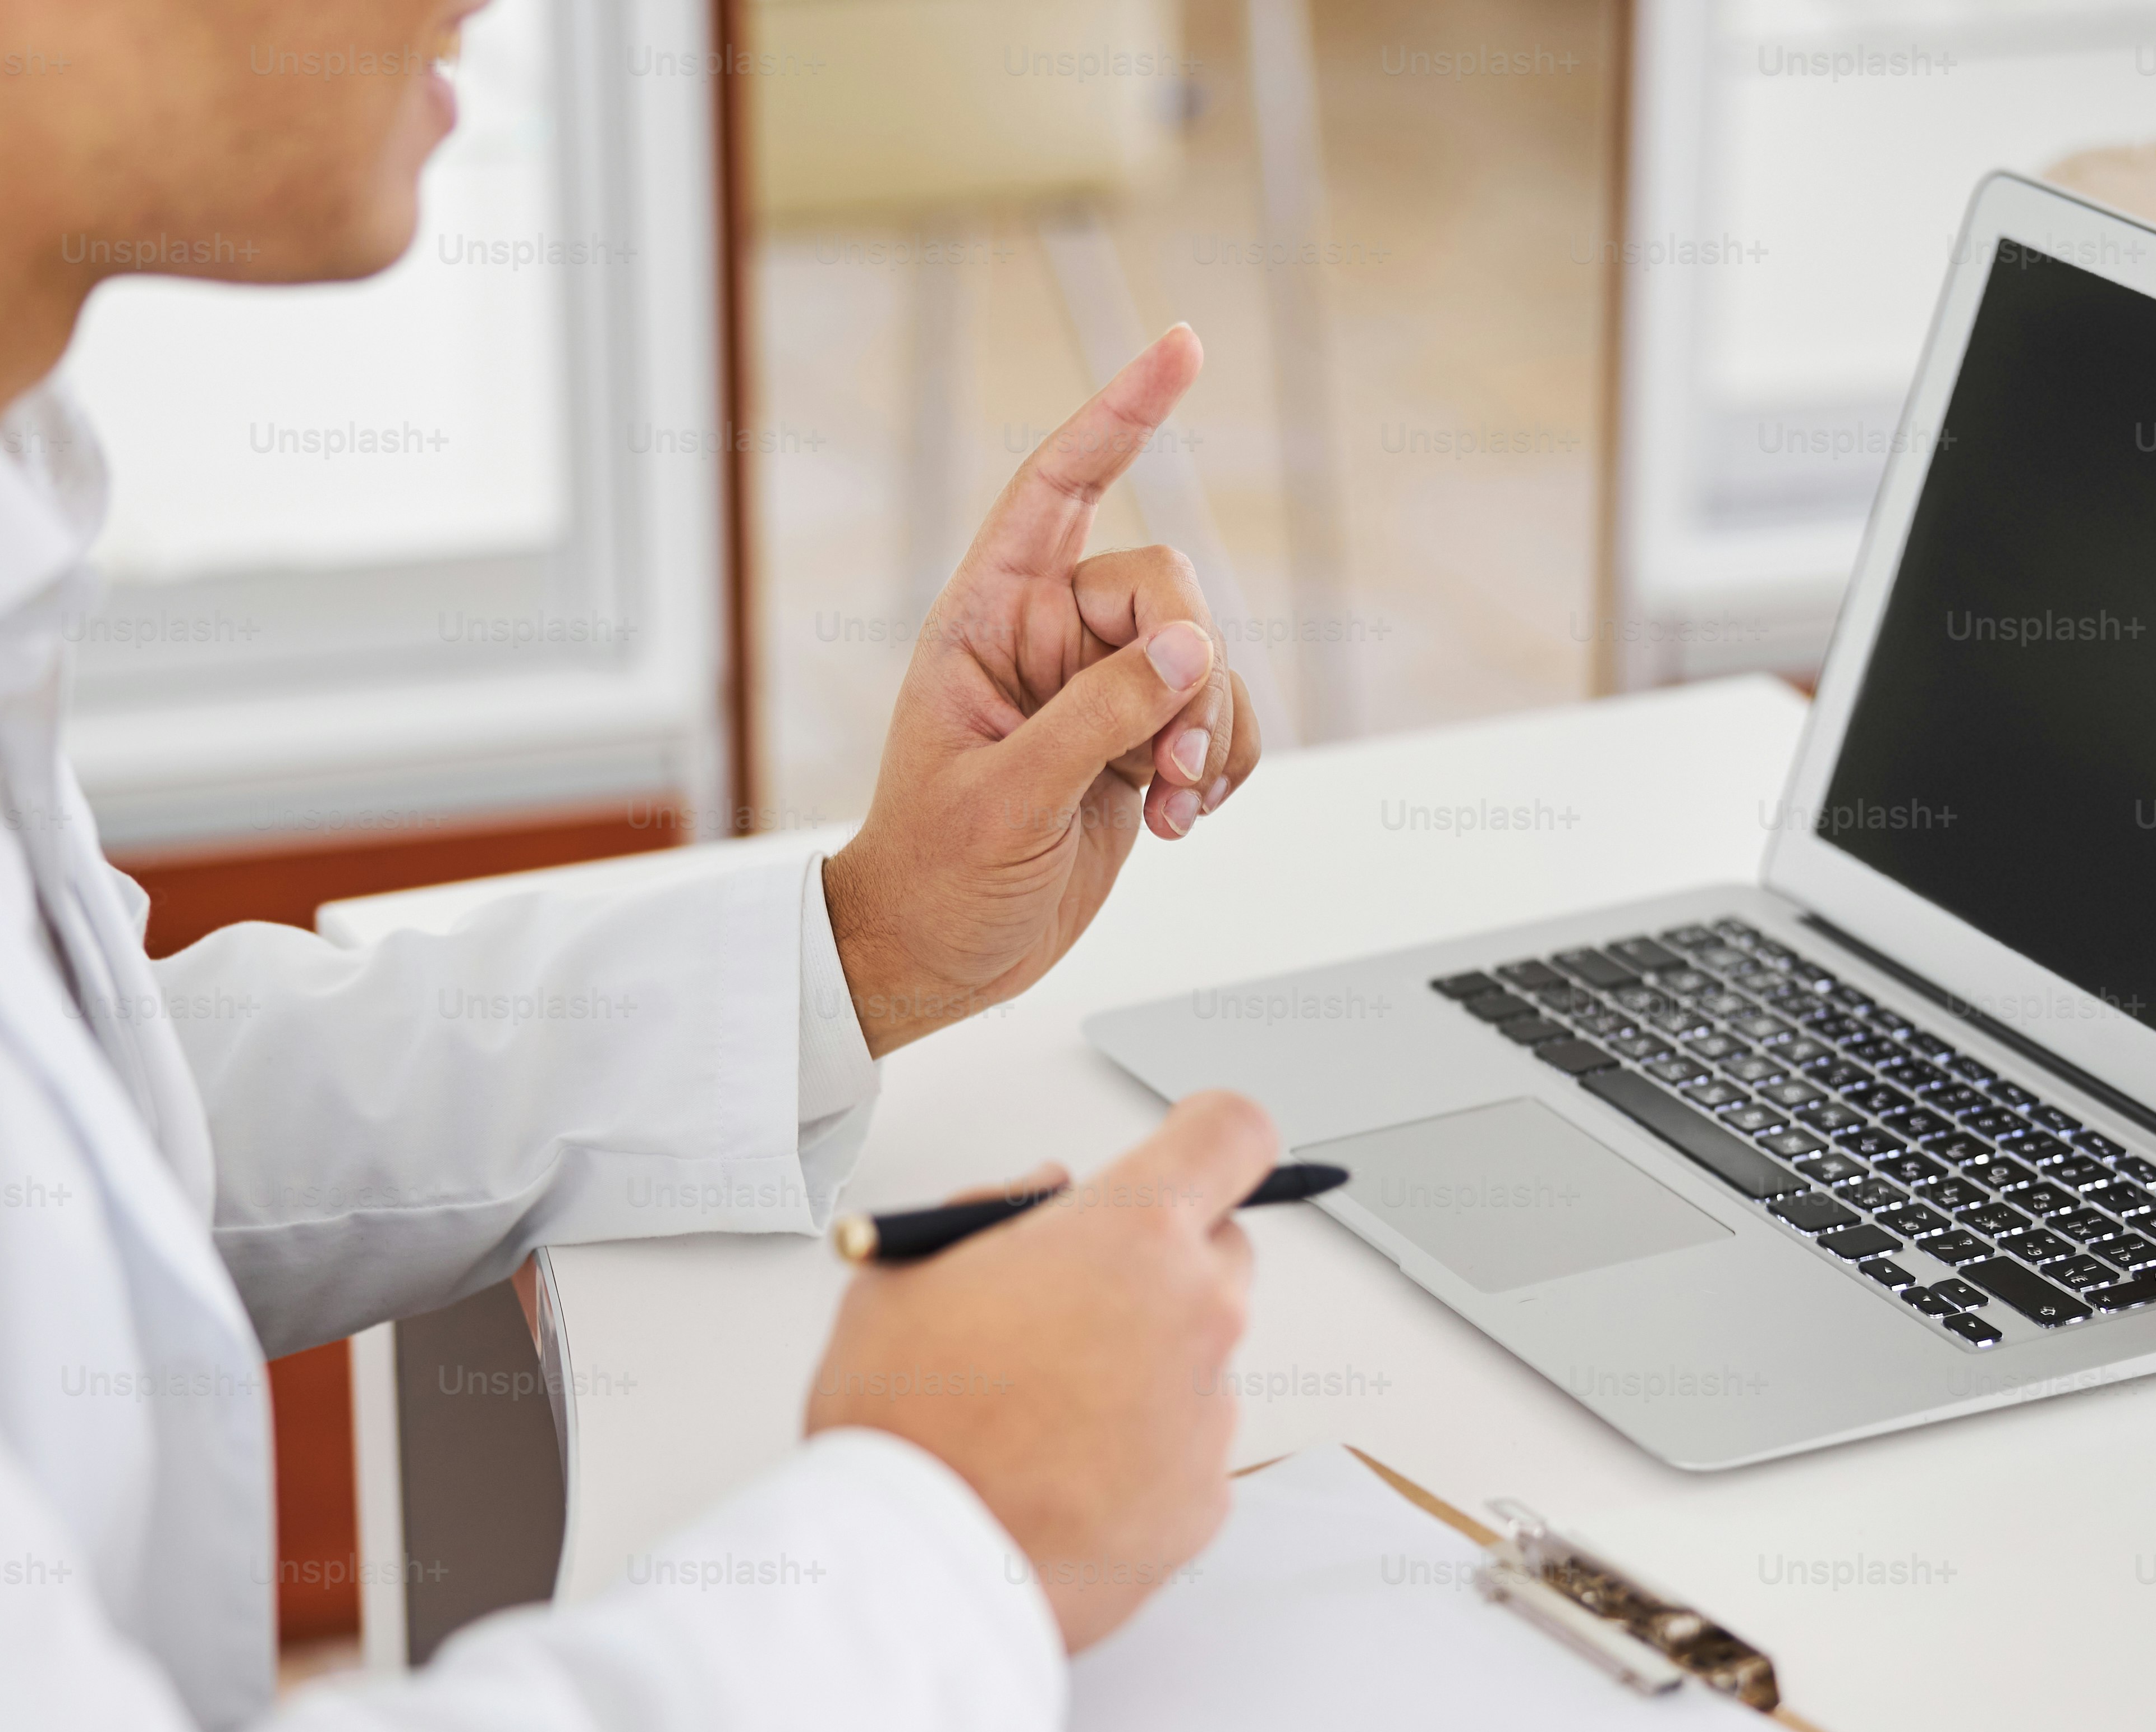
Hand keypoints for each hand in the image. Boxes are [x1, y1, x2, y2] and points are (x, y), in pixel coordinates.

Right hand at [805, 1092, 1279, 1650]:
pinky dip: (1139, 1459)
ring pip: (1200, 1361)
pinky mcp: (1208, 1501)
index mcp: (1131, 1233)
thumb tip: (1047, 1195)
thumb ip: (993, 1210)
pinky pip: (1186, 1454)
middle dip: (1160, 1264)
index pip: (1230, 1136)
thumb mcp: (905, 1271)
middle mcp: (1198, 1314)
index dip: (1208, 1139)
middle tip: (1070, 1308)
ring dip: (1142, 1370)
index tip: (1188, 1155)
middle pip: (1221, 1252)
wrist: (912, 1571)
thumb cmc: (902, 1423)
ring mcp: (1212, 1415)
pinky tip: (1058, 1481)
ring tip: (1039, 1419)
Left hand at [821, 326, 1267, 1057]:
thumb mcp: (1011, 797)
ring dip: (1211, 736)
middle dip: (1193, 671)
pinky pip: (1218, 722)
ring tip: (1166, 809)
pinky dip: (1220, 770)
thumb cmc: (935, 878)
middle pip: (1168, 591)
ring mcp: (1097, 693)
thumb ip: (1101, 717)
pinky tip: (1175, 823)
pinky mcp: (1136, 746)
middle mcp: (1048, 640)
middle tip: (1169, 763)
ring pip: (1207, 665)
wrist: (938, 959)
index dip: (1120, 414)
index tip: (1182, 348)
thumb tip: (1192, 652)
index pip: (1059, 487)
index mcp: (986, 620)